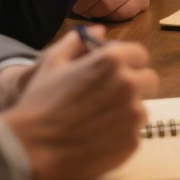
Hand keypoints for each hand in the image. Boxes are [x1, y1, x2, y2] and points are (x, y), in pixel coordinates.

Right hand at [0, 26, 159, 179]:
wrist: (32, 148)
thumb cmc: (39, 102)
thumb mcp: (52, 63)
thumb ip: (77, 42)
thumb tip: (99, 30)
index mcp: (112, 60)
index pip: (140, 54)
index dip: (128, 62)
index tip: (115, 72)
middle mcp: (129, 84)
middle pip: (148, 80)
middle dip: (134, 85)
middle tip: (110, 97)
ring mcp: (133, 115)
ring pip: (141, 109)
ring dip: (127, 112)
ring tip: (97, 121)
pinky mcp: (132, 142)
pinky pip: (133, 134)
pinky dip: (120, 136)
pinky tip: (97, 138)